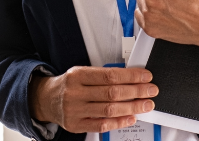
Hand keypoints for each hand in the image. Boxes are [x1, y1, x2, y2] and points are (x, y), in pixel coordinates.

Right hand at [28, 66, 158, 133]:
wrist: (47, 99)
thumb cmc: (69, 85)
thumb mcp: (81, 73)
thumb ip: (103, 76)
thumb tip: (131, 79)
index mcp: (77, 75)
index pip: (110, 75)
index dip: (131, 76)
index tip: (146, 77)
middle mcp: (75, 93)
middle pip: (112, 93)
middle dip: (136, 92)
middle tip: (151, 91)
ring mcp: (75, 111)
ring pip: (109, 110)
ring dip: (132, 107)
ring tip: (146, 104)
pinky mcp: (76, 125)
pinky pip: (102, 125)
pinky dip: (119, 122)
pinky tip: (131, 118)